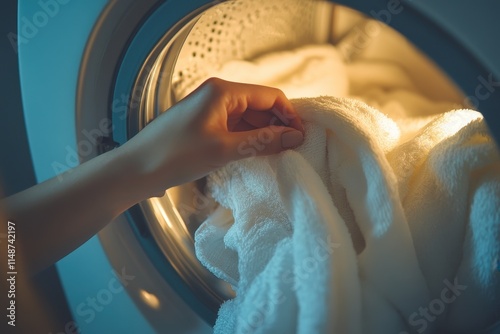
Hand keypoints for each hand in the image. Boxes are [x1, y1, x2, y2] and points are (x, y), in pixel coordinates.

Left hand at [119, 78, 304, 196]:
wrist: (136, 169)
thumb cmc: (176, 155)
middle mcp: (218, 94)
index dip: (289, 116)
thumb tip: (295, 137)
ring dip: (263, 135)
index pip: (270, 96)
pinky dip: (247, 140)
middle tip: (292, 150)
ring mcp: (210, 110)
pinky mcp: (204, 124)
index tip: (301, 138)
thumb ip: (262, 141)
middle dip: (277, 126)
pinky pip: (234, 127)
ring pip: (248, 118)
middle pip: (260, 106)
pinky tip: (256, 155)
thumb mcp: (224, 149)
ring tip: (277, 156)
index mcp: (223, 91)